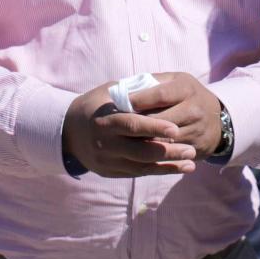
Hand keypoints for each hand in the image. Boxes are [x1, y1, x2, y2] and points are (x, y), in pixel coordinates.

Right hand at [62, 82, 197, 177]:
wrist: (68, 131)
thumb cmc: (95, 105)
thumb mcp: (108, 92)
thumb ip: (131, 91)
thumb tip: (159, 85)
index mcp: (104, 121)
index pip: (132, 125)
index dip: (155, 127)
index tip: (176, 128)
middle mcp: (104, 144)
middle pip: (140, 151)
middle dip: (168, 152)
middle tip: (191, 149)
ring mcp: (106, 161)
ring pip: (142, 167)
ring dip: (168, 165)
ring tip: (191, 162)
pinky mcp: (110, 172)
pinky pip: (138, 173)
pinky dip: (160, 171)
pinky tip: (178, 168)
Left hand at [128, 72, 223, 159]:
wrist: (218, 120)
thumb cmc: (187, 96)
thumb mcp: (175, 82)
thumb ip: (152, 83)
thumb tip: (124, 90)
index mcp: (186, 88)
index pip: (159, 95)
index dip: (138, 100)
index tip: (120, 104)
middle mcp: (194, 109)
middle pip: (158, 120)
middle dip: (136, 123)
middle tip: (117, 125)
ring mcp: (197, 131)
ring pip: (162, 140)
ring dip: (142, 141)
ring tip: (124, 139)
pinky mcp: (196, 149)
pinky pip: (169, 154)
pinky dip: (153, 153)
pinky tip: (139, 151)